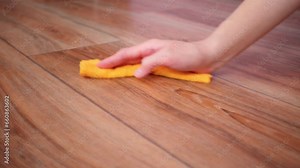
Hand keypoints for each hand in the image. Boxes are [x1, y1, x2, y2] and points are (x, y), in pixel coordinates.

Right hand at [97, 39, 222, 77]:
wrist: (205, 56)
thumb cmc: (187, 54)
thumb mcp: (167, 57)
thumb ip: (150, 64)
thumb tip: (135, 74)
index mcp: (149, 47)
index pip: (126, 54)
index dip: (112, 60)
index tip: (99, 66)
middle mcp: (150, 52)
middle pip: (127, 57)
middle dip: (114, 62)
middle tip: (101, 69)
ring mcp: (155, 58)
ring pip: (134, 62)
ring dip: (122, 67)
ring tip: (112, 72)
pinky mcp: (161, 65)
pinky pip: (143, 68)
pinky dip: (134, 71)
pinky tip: (133, 75)